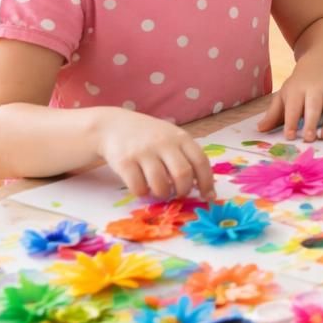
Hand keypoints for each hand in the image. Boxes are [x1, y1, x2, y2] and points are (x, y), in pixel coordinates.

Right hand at [95, 111, 217, 199]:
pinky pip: (138, 187)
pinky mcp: (124, 162)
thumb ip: (187, 157)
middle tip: (179, 194)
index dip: (207, 182)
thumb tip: (206, 189)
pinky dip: (143, 193)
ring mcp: (143, 152)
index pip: (201, 162)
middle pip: (182, 174)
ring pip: (160, 184)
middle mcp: (164, 143)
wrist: (114, 126)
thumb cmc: (150, 136)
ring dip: (163, 194)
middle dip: (184, 191)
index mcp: (181, 138)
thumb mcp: (172, 138)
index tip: (208, 196)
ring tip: (161, 192)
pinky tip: (143, 188)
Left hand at [258, 64, 322, 141]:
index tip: (290, 136)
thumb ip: (274, 113)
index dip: (292, 121)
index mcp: (297, 89)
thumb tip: (261, 129)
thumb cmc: (298, 85)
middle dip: (313, 122)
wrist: (319, 64)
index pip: (294, 106)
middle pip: (314, 105)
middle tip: (310, 139)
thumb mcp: (284, 94)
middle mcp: (315, 89)